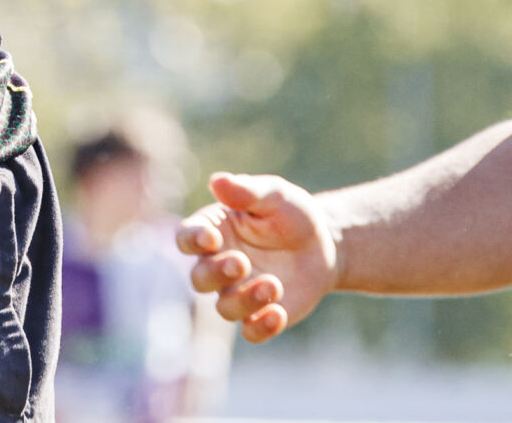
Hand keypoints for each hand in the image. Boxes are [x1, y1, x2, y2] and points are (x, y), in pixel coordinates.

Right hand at [176, 172, 340, 343]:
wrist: (325, 244)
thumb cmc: (291, 213)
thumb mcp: (275, 194)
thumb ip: (247, 191)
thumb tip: (217, 181)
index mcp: (213, 231)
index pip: (187, 238)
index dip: (192, 240)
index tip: (210, 237)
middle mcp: (218, 265)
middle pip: (199, 278)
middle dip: (216, 274)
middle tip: (241, 263)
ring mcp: (238, 293)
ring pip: (225, 308)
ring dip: (245, 300)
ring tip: (274, 285)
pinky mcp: (260, 316)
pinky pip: (251, 331)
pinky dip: (261, 328)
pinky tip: (278, 314)